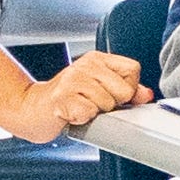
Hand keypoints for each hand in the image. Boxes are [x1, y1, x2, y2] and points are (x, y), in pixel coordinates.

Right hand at [0, 49, 145, 142]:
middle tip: (92, 104)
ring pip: (106, 103)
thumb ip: (125, 90)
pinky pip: (89, 113)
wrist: (31, 109)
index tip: (112, 96)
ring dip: (95, 113)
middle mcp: (85, 65)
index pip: (133, 70)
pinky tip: (72, 114)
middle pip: (123, 90)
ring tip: (80, 108)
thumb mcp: (98, 90)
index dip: (128, 89)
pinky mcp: (62, 97)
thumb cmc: (67, 100)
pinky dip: (82, 119)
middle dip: (112, 104)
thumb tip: (147, 95)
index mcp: (97, 60)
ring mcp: (72, 79)